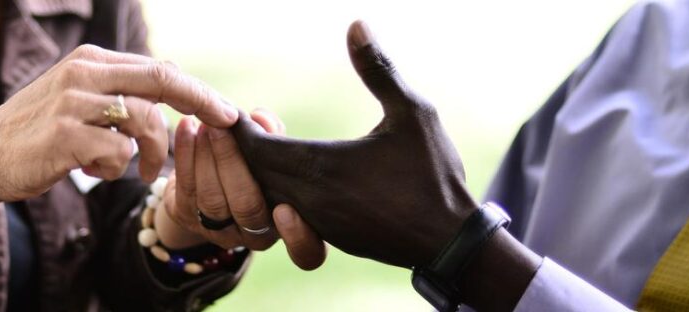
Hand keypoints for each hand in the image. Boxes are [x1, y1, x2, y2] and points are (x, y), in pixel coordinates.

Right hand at [0, 45, 237, 202]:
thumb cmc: (35, 135)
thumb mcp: (76, 99)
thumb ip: (116, 91)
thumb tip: (172, 87)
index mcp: (90, 60)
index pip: (158, 68)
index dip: (196, 90)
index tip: (224, 110)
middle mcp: (84, 73)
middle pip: (162, 80)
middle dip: (202, 102)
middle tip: (226, 124)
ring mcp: (74, 102)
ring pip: (145, 121)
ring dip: (151, 154)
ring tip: (135, 173)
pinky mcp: (65, 134)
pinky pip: (119, 153)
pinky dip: (115, 170)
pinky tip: (92, 172)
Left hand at [157, 109, 326, 269]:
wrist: (208, 181)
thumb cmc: (252, 165)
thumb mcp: (270, 152)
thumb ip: (273, 135)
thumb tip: (261, 117)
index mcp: (289, 223)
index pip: (307, 253)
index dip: (299, 238)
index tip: (285, 210)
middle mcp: (255, 235)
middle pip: (246, 207)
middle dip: (233, 162)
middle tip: (224, 126)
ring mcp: (218, 231)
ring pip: (212, 198)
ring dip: (207, 155)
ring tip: (206, 123)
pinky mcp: (187, 219)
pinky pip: (186, 187)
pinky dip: (185, 153)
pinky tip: (187, 127)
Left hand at [229, 21, 476, 268]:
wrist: (450, 241)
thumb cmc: (433, 173)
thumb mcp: (412, 113)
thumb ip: (378, 69)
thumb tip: (357, 24)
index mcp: (319, 167)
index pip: (254, 148)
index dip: (239, 128)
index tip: (238, 110)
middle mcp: (307, 200)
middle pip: (248, 176)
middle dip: (241, 151)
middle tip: (244, 125)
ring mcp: (315, 225)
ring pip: (262, 200)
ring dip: (254, 176)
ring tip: (261, 149)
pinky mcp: (326, 239)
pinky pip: (282, 220)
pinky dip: (274, 197)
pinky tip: (287, 179)